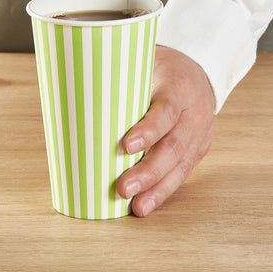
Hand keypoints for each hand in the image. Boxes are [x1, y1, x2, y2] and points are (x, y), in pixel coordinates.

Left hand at [117, 45, 214, 215]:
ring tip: (136, 207)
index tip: (125, 146)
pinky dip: (164, 190)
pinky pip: (183, 171)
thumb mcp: (143, 64)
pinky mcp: (200, 148)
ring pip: (181, 164)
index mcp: (179, 86)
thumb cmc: (158, 69)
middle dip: (149, 170)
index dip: (149, 130)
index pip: (167, 110)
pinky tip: (147, 204)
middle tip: (122, 188)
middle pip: (174, 145)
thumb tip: (71, 91)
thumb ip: (118, 77)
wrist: (195, 73)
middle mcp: (195, 111)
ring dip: (157, 188)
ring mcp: (201, 132)